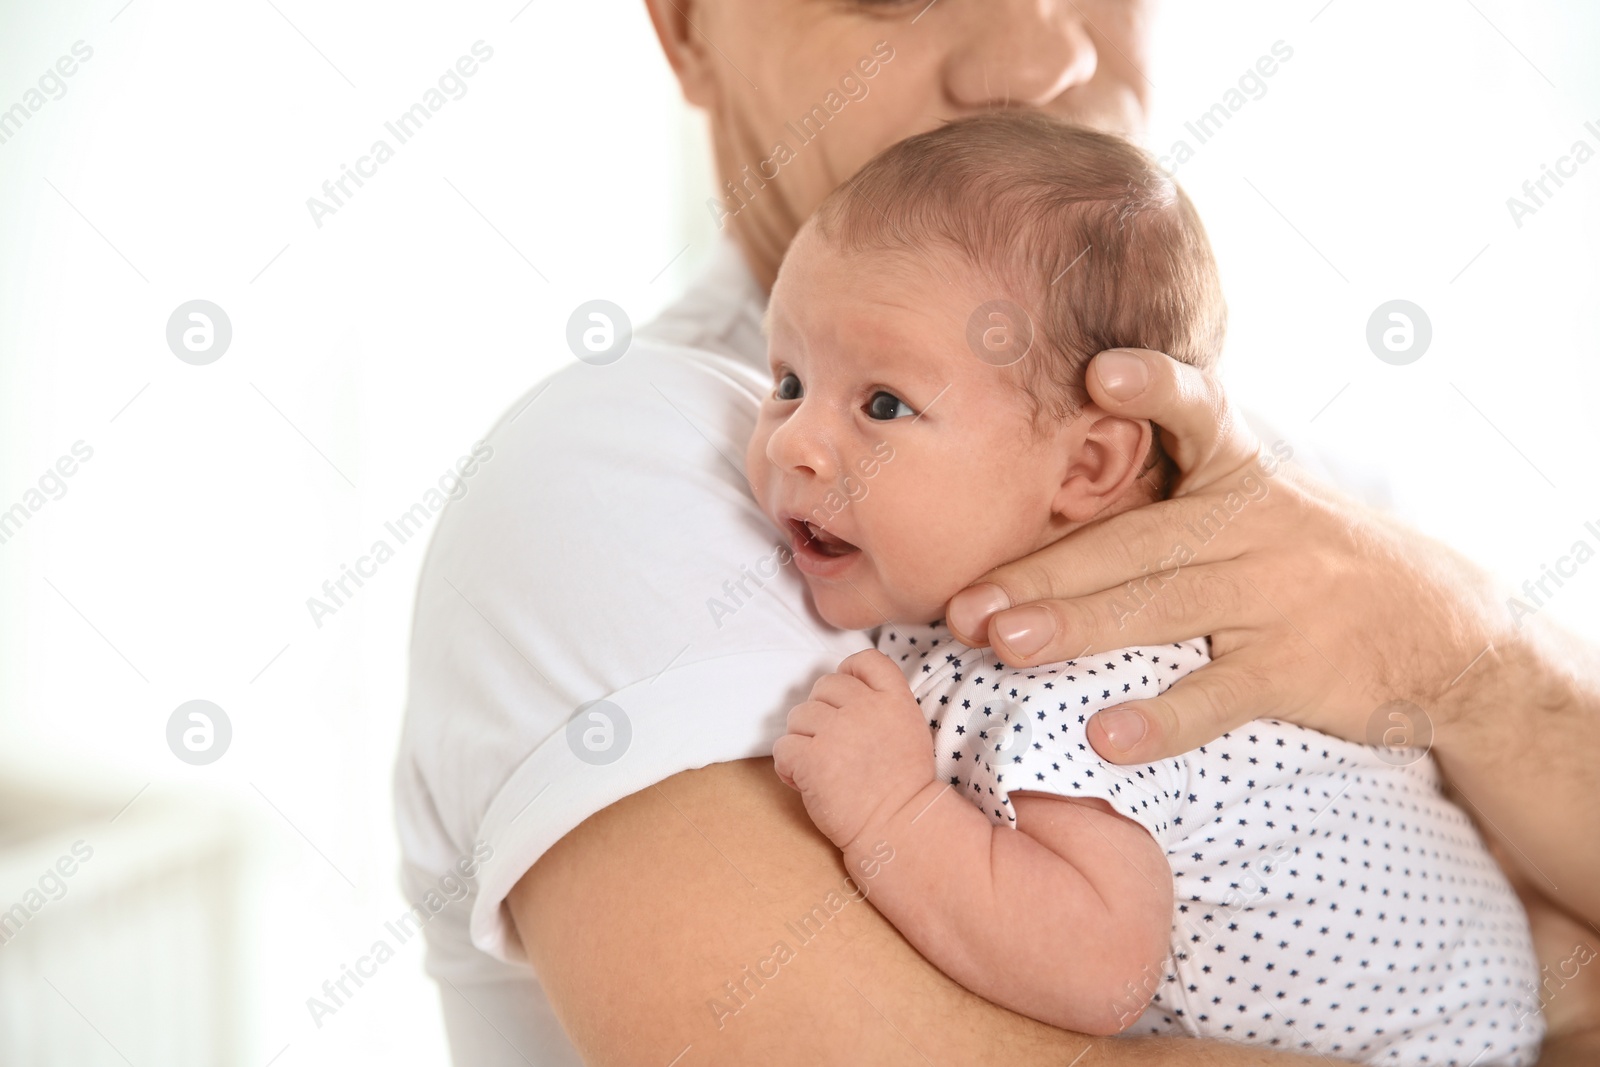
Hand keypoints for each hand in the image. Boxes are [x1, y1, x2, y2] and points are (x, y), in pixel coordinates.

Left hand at [772, 649, 935, 851]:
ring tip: (822, 768)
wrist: (898, 829)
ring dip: (803, 741)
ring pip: (798, 716)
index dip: (848, 676)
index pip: (864, 660)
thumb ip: (882, 701)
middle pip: (823, 687)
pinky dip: (788, 767)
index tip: (846, 703)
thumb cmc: (901, 785)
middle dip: (821, 715)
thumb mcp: (908, 728)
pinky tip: (805, 782)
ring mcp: (837, 732)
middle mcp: (866, 709)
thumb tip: (843, 687)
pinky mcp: (812, 760)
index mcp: (895, 699)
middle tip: (834, 747)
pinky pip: (782, 748)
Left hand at [943, 347, 1511, 766]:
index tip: (1099, 370)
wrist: (1445, 631)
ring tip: (1004, 646)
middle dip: (1044, 571)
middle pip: (1136, 542)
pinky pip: (1220, 694)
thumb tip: (1046, 498)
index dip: (1153, 389)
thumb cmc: (1312, 559)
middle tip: (964, 602)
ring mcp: (1277, 597)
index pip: (1199, 414)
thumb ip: (1172, 492)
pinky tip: (1104, 737)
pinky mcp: (1297, 668)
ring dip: (1078, 628)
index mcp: (1240, 474)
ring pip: (1163, 610)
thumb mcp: (1259, 501)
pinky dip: (1162, 718)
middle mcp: (1255, 525)